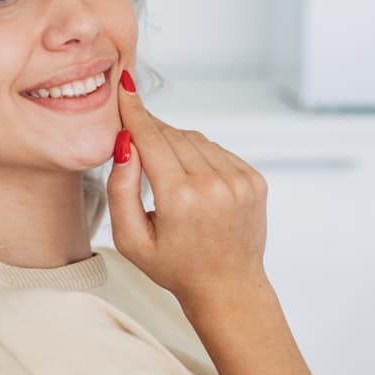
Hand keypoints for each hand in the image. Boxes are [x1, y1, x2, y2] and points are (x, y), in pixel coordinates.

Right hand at [106, 71, 270, 319]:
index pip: (151, 138)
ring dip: (175, 144)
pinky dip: (199, 155)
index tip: (124, 87)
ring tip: (166, 175)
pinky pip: (217, 151)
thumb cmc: (174, 266)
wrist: (227, 286)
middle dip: (151, 132)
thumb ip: (120, 189)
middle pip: (172, 135)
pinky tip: (192, 180)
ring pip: (195, 139)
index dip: (135, 112)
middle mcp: (214, 184)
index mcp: (181, 198)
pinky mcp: (254, 179)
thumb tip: (125, 143)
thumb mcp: (130, 239)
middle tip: (135, 142)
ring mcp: (239, 180)